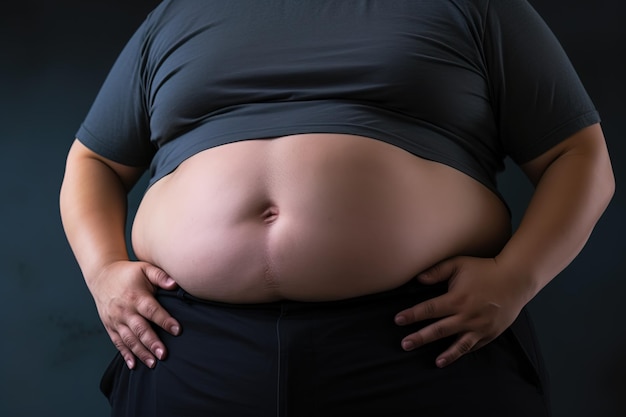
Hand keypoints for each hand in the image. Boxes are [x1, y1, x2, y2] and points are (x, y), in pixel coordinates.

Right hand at [90, 260, 179, 368]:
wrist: (101, 275)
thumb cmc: (128, 272)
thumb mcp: (145, 268)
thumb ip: (161, 276)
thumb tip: (175, 284)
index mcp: (136, 296)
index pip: (152, 310)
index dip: (164, 320)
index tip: (177, 330)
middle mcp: (125, 310)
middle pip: (139, 329)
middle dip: (151, 343)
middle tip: (163, 354)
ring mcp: (116, 320)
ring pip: (129, 339)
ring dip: (141, 352)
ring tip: (153, 363)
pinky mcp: (110, 326)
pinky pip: (117, 343)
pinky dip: (125, 354)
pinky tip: (134, 365)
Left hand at [394, 256, 528, 367]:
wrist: (515, 280)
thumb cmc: (484, 270)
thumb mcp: (459, 264)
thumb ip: (437, 271)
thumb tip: (418, 279)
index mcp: (457, 299)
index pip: (429, 310)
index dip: (412, 315)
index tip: (398, 320)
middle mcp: (467, 316)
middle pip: (439, 330)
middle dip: (420, 338)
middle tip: (405, 344)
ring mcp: (480, 327)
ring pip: (459, 345)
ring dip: (446, 355)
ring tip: (434, 362)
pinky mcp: (490, 333)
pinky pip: (473, 346)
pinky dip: (462, 352)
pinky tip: (453, 358)